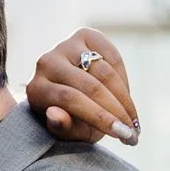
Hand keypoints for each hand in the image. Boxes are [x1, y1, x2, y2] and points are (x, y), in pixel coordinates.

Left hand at [26, 29, 138, 145]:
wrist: (68, 92)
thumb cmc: (67, 118)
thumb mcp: (66, 131)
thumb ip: (62, 127)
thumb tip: (55, 114)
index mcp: (36, 88)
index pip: (71, 100)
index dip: (100, 117)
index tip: (123, 135)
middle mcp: (46, 63)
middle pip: (90, 86)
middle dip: (116, 110)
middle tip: (133, 131)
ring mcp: (65, 46)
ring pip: (105, 72)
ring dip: (124, 98)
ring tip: (133, 119)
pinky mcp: (84, 36)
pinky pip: (113, 58)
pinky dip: (124, 80)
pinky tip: (126, 98)